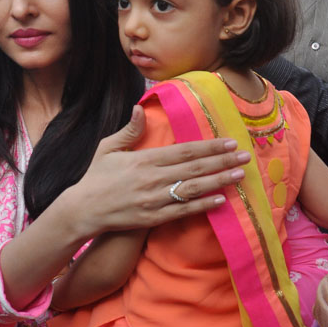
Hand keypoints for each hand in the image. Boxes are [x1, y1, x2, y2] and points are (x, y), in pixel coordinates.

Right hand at [72, 105, 251, 238]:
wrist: (81, 210)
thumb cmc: (95, 178)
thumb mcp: (107, 148)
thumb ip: (129, 130)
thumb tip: (141, 108)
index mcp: (144, 159)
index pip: (184, 151)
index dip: (209, 147)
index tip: (229, 142)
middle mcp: (152, 179)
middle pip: (195, 169)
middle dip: (222, 162)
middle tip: (246, 157)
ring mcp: (153, 200)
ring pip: (192, 189)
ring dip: (218, 182)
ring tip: (239, 176)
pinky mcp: (151, 218)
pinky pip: (182, 211)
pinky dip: (201, 206)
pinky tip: (219, 200)